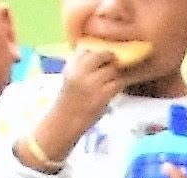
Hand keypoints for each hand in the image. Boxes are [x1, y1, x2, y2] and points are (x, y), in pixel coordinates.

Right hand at [31, 44, 124, 160]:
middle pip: (102, 54)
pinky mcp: (102, 95)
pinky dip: (121, 83)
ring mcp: (92, 83)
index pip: (88, 47)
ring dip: (117, 72)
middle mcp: (81, 71)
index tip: (105, 53)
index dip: (99, 48)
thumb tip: (98, 50)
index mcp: (72, 64)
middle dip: (110, 57)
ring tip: (117, 75)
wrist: (66, 121)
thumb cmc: (70, 99)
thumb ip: (81, 62)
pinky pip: (117, 83)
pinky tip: (119, 85)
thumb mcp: (70, 75)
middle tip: (114, 61)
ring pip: (112, 69)